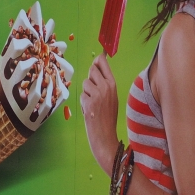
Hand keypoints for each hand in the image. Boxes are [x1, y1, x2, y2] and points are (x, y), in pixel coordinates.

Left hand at [81, 53, 120, 174]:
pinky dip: (83, 102)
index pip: (103, 63)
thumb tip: (95, 65)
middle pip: (92, 70)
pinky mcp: (89, 102)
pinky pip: (82, 95)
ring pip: (85, 83)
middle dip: (90, 78)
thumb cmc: (107, 117)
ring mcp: (97, 94)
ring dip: (86, 92)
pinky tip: (90, 110)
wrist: (105, 136)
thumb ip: (104, 82)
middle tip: (94, 91)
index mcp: (113, 85)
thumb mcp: (111, 97)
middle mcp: (106, 87)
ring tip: (93, 103)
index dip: (98, 59)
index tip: (97, 58)